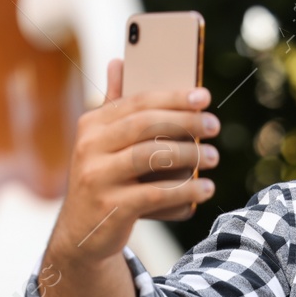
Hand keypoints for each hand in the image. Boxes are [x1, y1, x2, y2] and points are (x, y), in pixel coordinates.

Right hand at [48, 58, 219, 263]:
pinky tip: (206, 188)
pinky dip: (185, 190)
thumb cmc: (103, 181)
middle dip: (185, 122)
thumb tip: (118, 61)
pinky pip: (155, 194)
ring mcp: (96, 177)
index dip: (173, 97)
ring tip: (214, 157)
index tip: (204, 96)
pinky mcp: (110, 207)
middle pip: (145, 125)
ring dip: (189, 155)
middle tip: (214, 126)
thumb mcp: (104, 144)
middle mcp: (88, 147)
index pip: (137, 102)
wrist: (81, 234)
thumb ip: (115, 107)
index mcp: (91, 124)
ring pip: (151, 157)